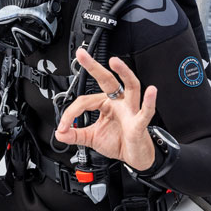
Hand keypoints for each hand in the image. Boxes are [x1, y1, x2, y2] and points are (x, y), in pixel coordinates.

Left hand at [55, 49, 156, 170]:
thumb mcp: (91, 138)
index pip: (84, 101)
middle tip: (81, 54)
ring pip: (131, 86)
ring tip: (115, 62)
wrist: (134, 156)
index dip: (70, 113)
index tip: (63, 126)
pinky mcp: (139, 123)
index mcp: (106, 103)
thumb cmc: (118, 141)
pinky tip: (151, 91)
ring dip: (123, 73)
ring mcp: (130, 110)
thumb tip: (59, 133)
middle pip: (107, 80)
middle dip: (94, 66)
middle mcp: (118, 102)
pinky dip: (149, 102)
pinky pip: (145, 112)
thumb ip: (74, 135)